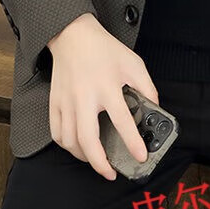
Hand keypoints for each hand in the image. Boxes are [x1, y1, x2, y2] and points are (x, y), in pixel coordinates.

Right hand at [46, 12, 158, 180]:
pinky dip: (67, 146)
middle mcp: (85, 97)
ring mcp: (67, 101)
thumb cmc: (105, 50)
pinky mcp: (55, 102)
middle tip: (111, 173)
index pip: (122, 120)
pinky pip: (57, 133)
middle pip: (88, 140)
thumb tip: (154, 109)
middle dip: (100, 163)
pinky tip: (78, 148)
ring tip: (97, 161)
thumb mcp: (133, 63)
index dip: (132, 142)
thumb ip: (146, 87)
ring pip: (71, 141)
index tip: (140, 156)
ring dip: (84, 157)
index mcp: (107, 86)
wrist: (73, 35)